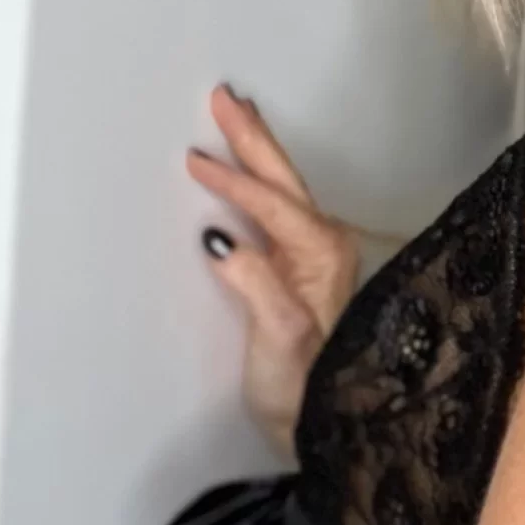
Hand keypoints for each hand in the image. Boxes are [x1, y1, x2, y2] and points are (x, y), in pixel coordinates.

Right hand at [185, 85, 366, 461]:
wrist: (326, 428)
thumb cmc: (304, 391)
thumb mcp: (280, 341)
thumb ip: (256, 286)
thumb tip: (223, 241)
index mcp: (324, 255)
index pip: (272, 205)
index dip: (233, 182)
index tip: (196, 160)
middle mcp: (328, 247)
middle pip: (283, 180)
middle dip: (252, 138)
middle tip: (223, 96)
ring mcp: (316, 255)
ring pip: (281, 188)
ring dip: (256, 151)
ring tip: (232, 115)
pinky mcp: (301, 268)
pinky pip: (276, 207)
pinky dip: (258, 181)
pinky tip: (244, 172)